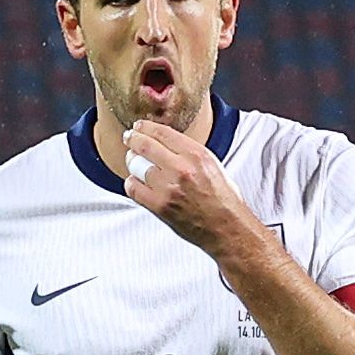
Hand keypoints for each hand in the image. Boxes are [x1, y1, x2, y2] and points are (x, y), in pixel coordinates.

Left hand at [121, 118, 262, 259]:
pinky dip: (131, 183)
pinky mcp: (160, 206)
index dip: (146, 127)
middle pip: (145, 145)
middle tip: (128, 138)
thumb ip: (189, 153)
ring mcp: (169, 187)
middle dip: (132, 139)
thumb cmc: (223, 199)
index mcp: (197, 154)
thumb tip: (166, 144)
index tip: (139, 127)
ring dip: (132, 162)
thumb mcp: (212, 165)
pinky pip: (134, 189)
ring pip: (137, 166)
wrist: (226, 227)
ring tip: (132, 161)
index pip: (162, 132)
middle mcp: (182, 168)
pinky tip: (135, 182)